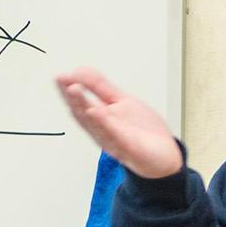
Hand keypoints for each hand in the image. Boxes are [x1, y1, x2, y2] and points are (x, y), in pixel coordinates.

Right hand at [55, 67, 183, 178]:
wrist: (165, 156)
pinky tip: (95, 111)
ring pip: (95, 123)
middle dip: (72, 97)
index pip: (80, 103)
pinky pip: (114, 135)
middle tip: (62, 81)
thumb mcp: (121, 101)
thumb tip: (80, 70)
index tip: (60, 77)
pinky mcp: (128, 148)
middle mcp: (103, 130)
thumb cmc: (142, 131)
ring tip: (74, 89)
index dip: (68, 90)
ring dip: (83, 106)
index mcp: (100, 118)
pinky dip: (104, 123)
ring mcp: (114, 140)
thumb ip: (101, 87)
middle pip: (82, 113)